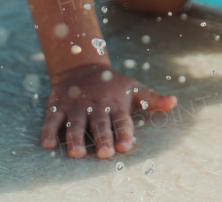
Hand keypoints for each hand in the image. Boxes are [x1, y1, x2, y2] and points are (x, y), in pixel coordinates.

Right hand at [40, 63, 176, 158]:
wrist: (81, 67)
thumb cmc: (112, 84)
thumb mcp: (133, 88)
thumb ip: (152, 99)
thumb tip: (174, 102)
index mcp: (115, 103)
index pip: (121, 120)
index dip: (123, 133)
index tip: (125, 146)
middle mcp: (95, 106)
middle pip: (99, 124)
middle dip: (103, 138)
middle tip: (105, 153)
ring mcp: (76, 107)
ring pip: (75, 124)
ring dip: (76, 139)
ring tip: (77, 154)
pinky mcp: (58, 107)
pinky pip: (52, 120)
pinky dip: (48, 131)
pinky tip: (47, 144)